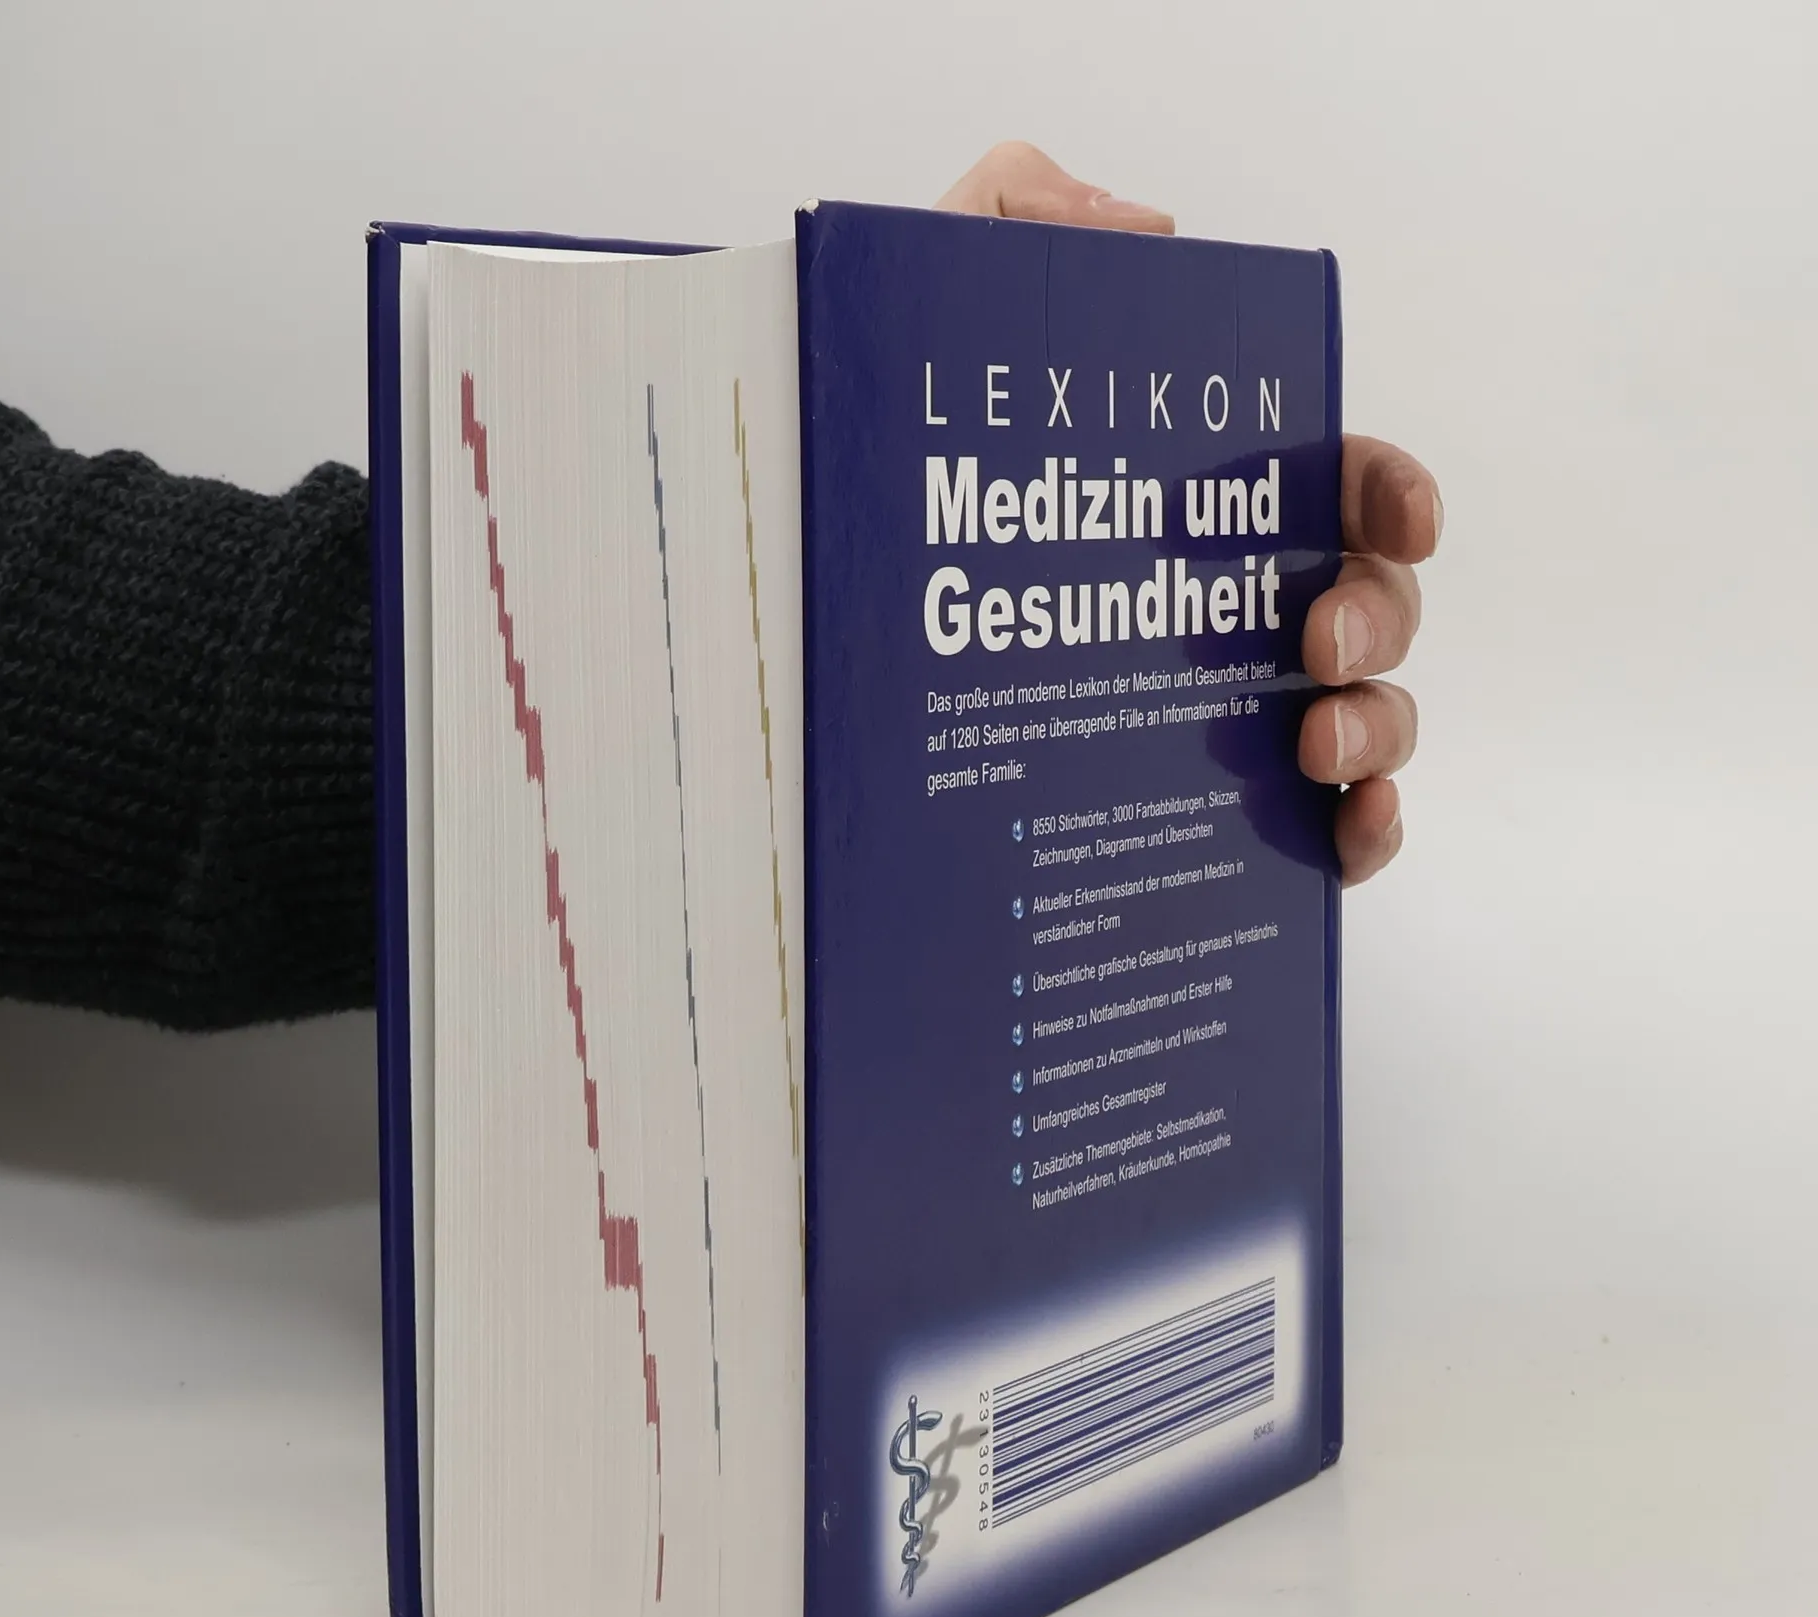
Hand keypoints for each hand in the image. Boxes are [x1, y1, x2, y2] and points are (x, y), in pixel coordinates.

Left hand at [937, 143, 1440, 885]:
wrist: (778, 637)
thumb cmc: (868, 486)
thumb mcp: (914, 327)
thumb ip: (1010, 220)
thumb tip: (1150, 230)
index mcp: (1189, 503)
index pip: (1329, 479)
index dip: (1387, 491)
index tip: (1399, 520)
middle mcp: (1222, 606)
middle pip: (1369, 599)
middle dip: (1378, 616)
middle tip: (1315, 643)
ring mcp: (1223, 713)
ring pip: (1366, 714)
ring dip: (1378, 726)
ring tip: (1313, 747)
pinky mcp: (1205, 814)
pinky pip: (1322, 828)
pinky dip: (1362, 832)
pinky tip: (1339, 834)